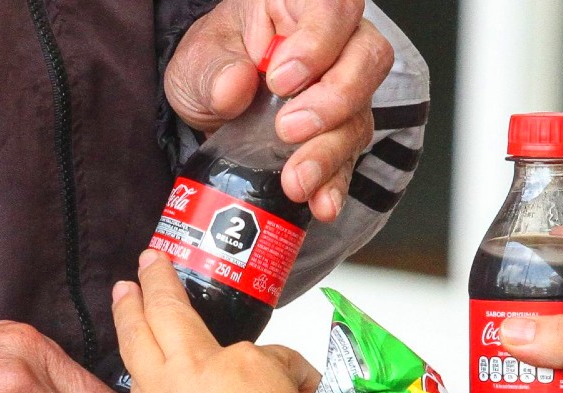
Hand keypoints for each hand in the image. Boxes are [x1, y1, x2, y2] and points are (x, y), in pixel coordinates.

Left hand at [112, 251, 338, 392]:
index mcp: (245, 364)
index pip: (275, 357)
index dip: (296, 376)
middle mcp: (195, 371)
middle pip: (166, 312)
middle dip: (155, 280)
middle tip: (148, 261)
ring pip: (136, 345)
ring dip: (128, 316)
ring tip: (122, 298)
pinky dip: (134, 377)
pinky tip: (135, 375)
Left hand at [166, 0, 392, 221]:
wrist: (211, 104)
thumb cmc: (213, 65)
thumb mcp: (197, 61)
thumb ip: (213, 70)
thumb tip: (233, 87)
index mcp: (299, 7)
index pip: (332, 8)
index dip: (317, 42)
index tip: (280, 78)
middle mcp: (335, 44)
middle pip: (366, 59)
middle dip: (333, 99)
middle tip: (289, 129)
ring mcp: (343, 90)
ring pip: (360, 113)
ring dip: (329, 152)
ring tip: (297, 179)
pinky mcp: (339, 135)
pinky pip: (349, 159)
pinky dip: (334, 184)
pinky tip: (321, 202)